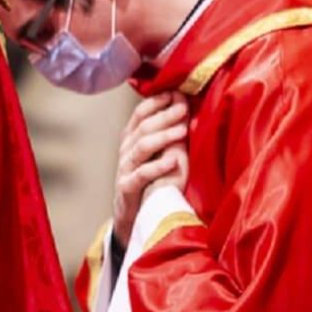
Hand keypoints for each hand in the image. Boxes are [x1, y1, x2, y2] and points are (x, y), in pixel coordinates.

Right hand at [113, 92, 189, 244]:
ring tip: (182, 130)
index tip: (176, 92)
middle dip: (164, 115)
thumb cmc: (153, 184)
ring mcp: (125, 170)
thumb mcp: (159, 156)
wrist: (135, 220)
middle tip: (183, 106)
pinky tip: (173, 161)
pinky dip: (158, 167)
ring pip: (141, 147)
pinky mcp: (128, 189)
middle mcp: (126, 152)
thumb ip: (168, 136)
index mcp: (132, 140)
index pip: (140, 115)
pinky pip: (141, 175)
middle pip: (142, 128)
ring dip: (162, 136)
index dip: (156, 102)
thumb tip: (186, 107)